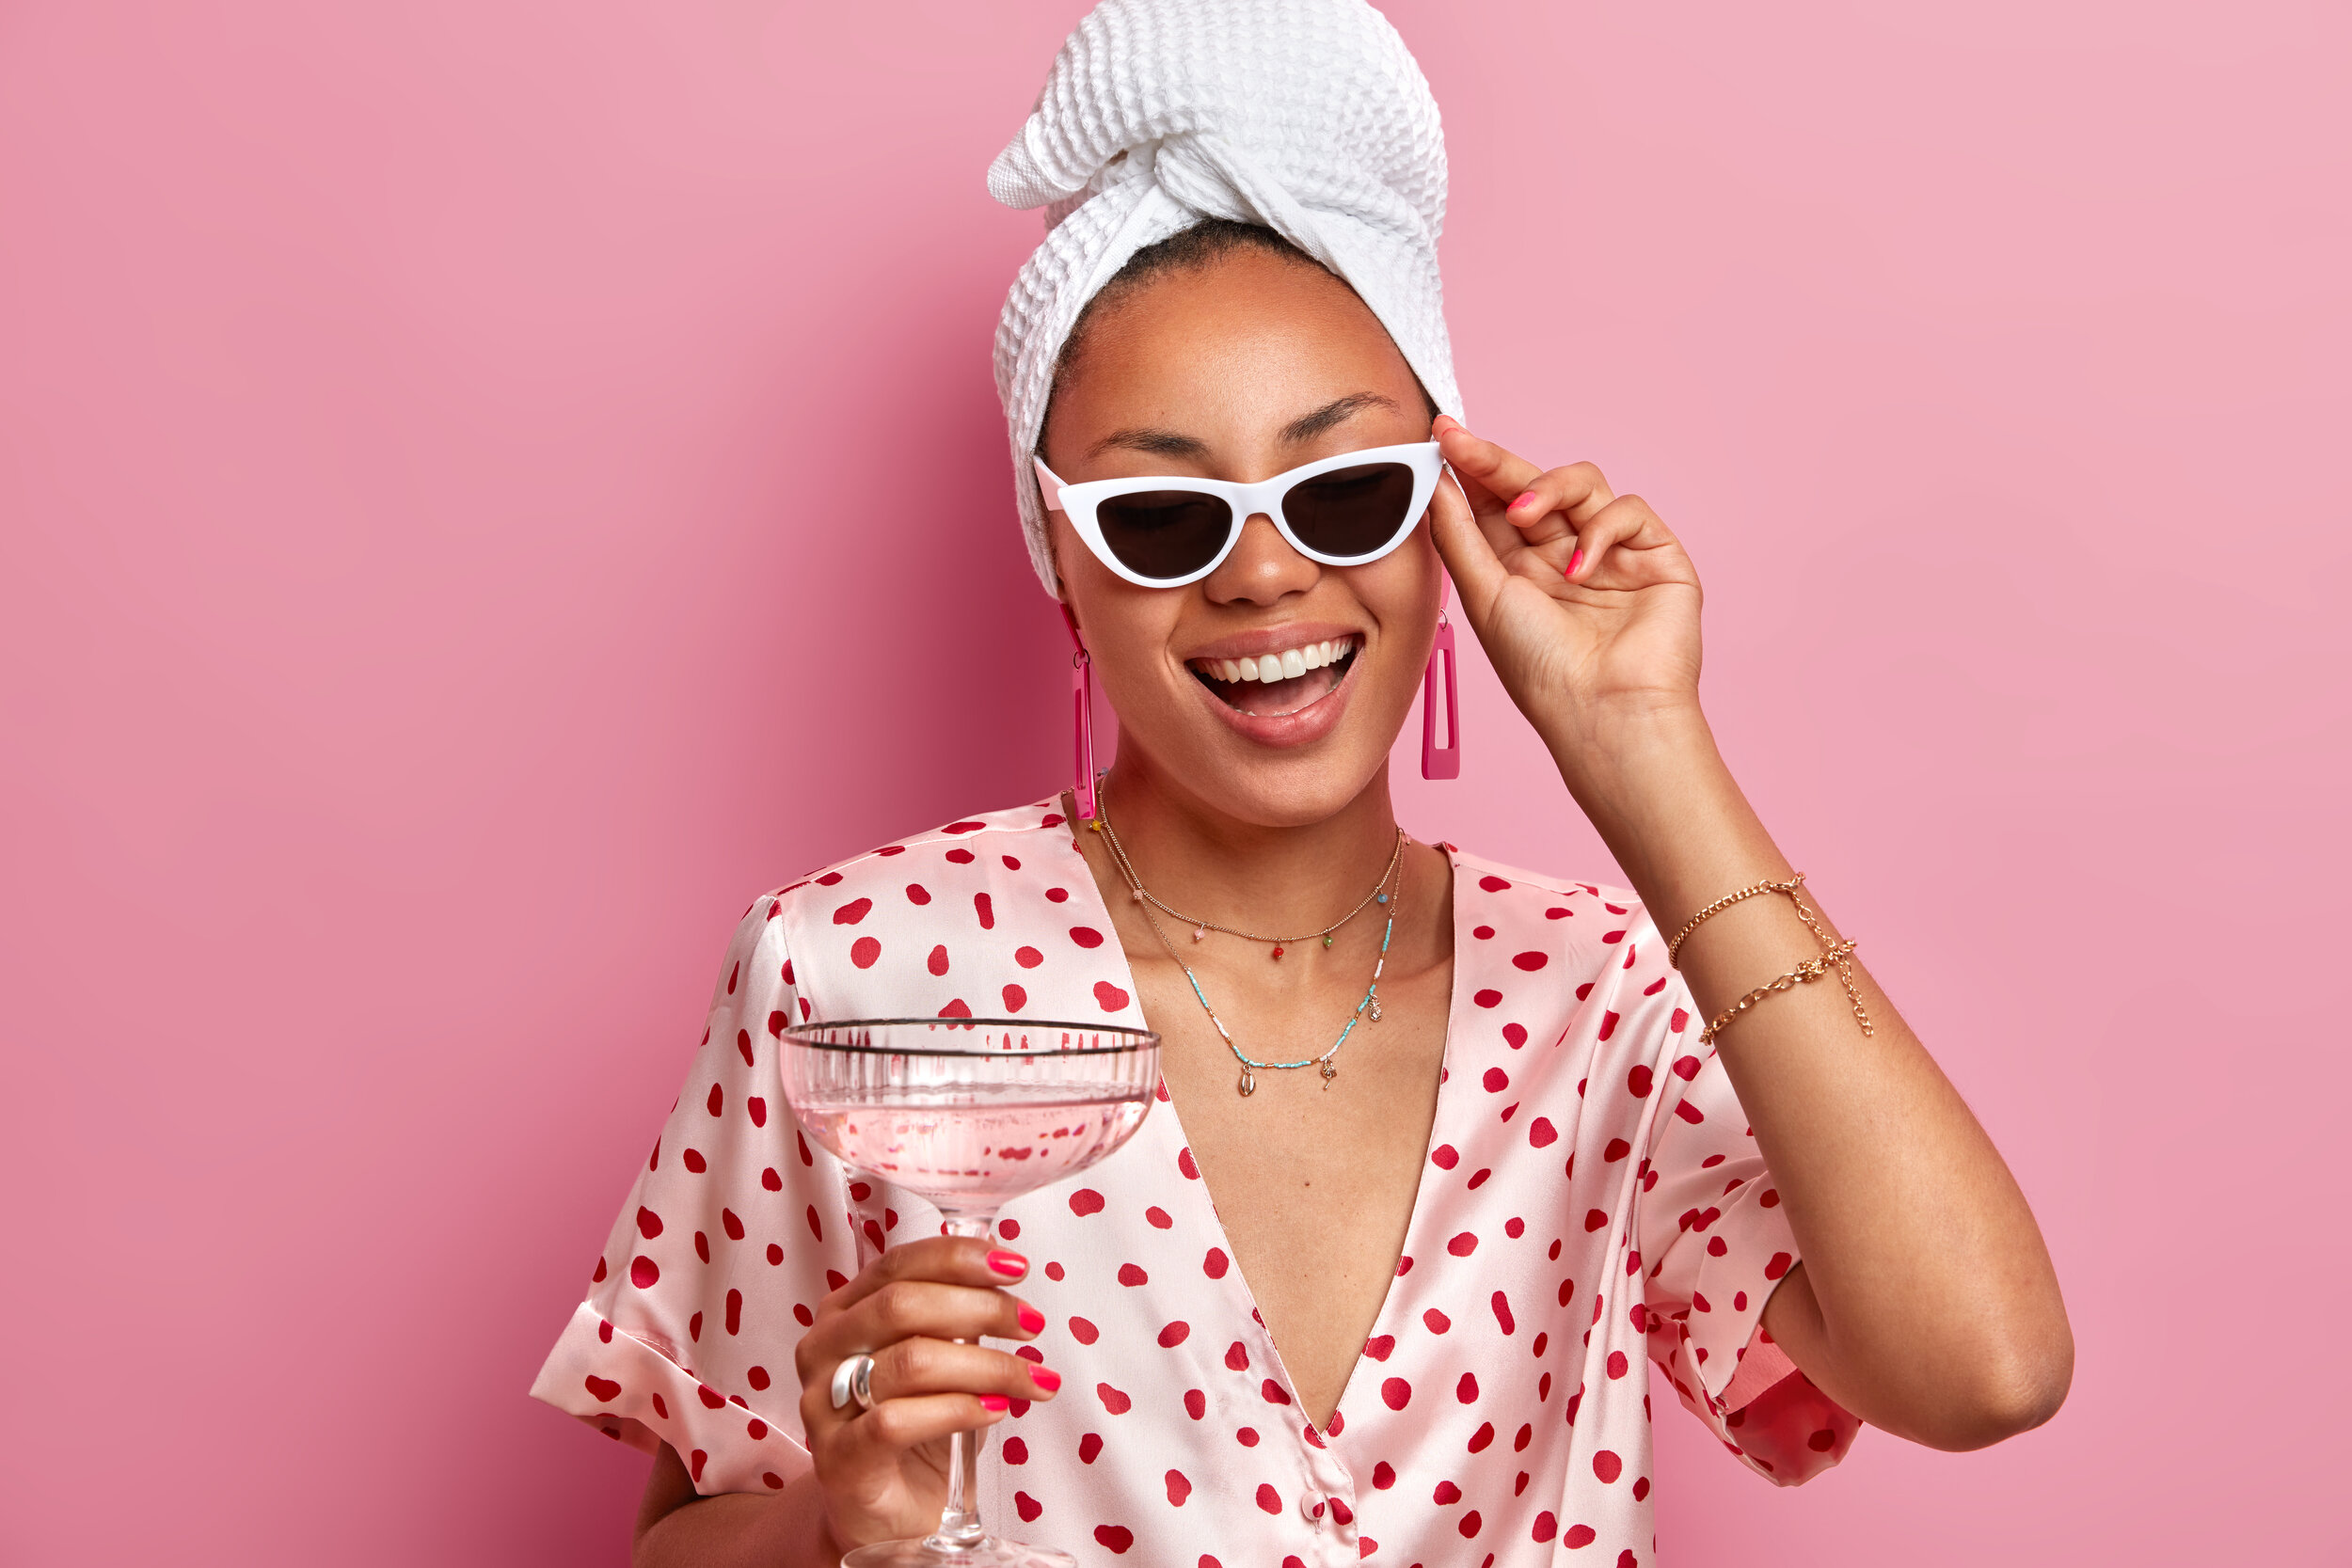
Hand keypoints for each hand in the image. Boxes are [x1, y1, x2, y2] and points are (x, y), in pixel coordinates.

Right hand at [793, 1237, 1061, 1551]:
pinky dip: (957, 1410)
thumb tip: (1010, 1283)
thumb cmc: (920, 1429)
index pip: (898, 1264)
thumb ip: (960, 1321)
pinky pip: (897, 1421)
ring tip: (1031, 1378)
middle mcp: (824, 1349)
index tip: (1015, 1267)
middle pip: (901, 1305)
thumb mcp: (943, 1362)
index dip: (958, 1258)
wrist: (892, 1516)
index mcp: (845, 1312)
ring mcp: (823, 1405)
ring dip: (985, 1365)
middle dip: (980, 1307)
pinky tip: (996, 1410)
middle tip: (1031, 1324)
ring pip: (909, 1361)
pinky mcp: (838, 1458)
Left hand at [1427, 415, 1704, 757]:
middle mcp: (1563, 557)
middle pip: (1533, 486)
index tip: (1440, 435)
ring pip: (1582, 483)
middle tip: (1463, 443)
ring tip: (1523, 517)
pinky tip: (1581, 568)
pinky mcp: (1656, 555)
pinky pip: (1626, 511)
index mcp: (1520, 571)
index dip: (1469, 469)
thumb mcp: (1484, 596)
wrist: (1605, 711)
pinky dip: (1600, 530)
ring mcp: (1611, 554)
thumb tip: (1437, 481)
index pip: (1493, 504)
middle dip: (1496, 463)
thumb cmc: (1541, 670)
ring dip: (1547, 489)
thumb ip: (1459, 535)